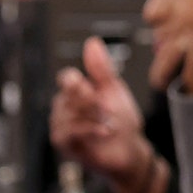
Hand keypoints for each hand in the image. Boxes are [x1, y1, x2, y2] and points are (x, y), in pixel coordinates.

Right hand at [49, 36, 147, 182]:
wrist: (130, 150)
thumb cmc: (122, 120)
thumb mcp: (114, 89)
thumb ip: (101, 67)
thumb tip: (92, 42)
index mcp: (75, 92)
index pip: (67, 77)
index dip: (83, 82)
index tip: (97, 88)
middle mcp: (64, 107)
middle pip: (69, 94)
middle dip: (93, 101)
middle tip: (109, 109)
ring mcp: (62, 125)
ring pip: (69, 113)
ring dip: (94, 117)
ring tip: (111, 123)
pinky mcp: (65, 144)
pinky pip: (69, 132)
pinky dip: (89, 129)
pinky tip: (105, 130)